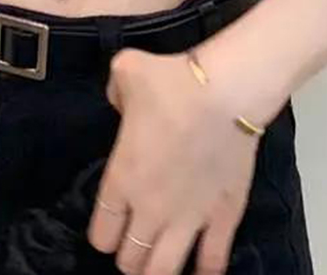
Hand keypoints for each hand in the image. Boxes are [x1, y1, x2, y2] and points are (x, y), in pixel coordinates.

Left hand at [88, 47, 261, 274]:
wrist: (225, 91)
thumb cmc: (174, 82)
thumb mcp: (126, 71)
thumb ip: (115, 91)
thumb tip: (121, 100)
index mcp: (122, 181)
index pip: (102, 234)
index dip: (104, 234)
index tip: (111, 226)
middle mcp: (150, 210)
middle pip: (130, 261)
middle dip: (130, 255)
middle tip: (137, 242)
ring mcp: (188, 220)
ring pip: (164, 272)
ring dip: (158, 272)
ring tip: (161, 263)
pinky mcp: (223, 218)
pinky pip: (212, 264)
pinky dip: (205, 272)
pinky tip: (202, 270)